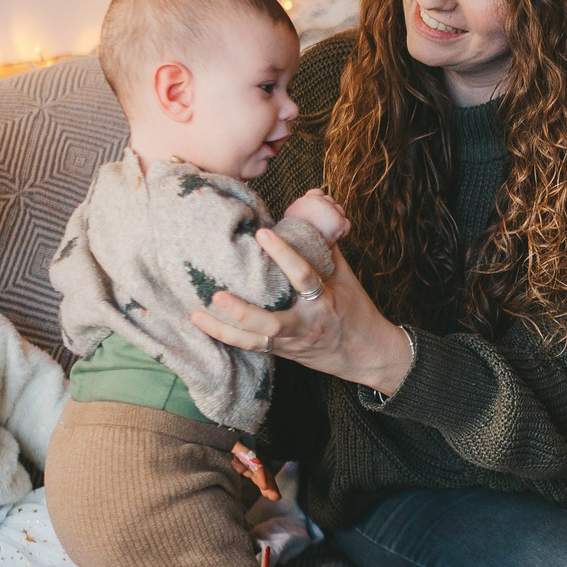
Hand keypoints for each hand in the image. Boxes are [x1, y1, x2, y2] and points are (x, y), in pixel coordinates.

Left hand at [191, 228, 415, 393]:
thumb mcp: (347, 279)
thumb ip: (325, 249)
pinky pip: (253, 348)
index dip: (284, 254)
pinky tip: (206, 326)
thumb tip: (310, 211)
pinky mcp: (284, 353)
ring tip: (198, 314)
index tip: (261, 233)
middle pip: (273, 323)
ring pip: (256, 341)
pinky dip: (228, 337)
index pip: (304, 275)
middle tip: (217, 294)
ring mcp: (293, 342)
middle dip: (244, 311)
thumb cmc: (357, 311)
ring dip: (225, 329)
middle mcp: (307, 324)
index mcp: (326, 300)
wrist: (368, 356)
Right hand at [282, 188, 350, 244]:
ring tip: (329, 229)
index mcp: (305, 200)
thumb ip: (300, 210)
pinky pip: (346, 224)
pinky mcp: (338, 222)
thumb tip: (306, 214)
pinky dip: (343, 230)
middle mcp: (318, 201)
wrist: (297, 244)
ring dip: (336, 218)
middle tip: (323, 222)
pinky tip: (336, 236)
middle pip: (329, 200)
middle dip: (328, 209)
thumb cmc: (292, 235)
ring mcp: (329, 210)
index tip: (317, 211)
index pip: (317, 193)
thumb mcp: (291, 217)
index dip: (319, 200)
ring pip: (339, 210)